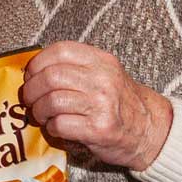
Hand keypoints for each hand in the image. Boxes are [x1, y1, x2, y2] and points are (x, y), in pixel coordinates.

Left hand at [19, 41, 172, 169]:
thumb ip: (76, 68)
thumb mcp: (105, 74)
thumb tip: (34, 71)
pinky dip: (51, 128)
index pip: (60, 51)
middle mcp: (103, 80)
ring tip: (42, 115)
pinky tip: (56, 128)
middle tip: (30, 99)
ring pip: (52, 101)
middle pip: (51, 77)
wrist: (151, 130)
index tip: (30, 75)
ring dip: (39, 111)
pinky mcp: (98, 129)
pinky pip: (60, 124)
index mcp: (102, 61)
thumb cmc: (121, 103)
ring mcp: (102, 105)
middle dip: (32, 90)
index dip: (37, 63)